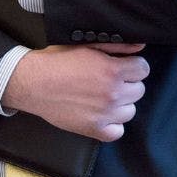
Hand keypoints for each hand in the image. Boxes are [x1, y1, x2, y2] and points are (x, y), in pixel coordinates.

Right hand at [2, 44, 148, 139]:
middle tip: (108, 80)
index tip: (122, 67)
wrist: (33, 83)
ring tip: (102, 97)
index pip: (143, 69)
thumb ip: (116, 45)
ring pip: (130, 111)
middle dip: (127, 83)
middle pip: (139, 90)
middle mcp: (113, 93)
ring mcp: (105, 114)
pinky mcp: (95, 130)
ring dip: (120, 103)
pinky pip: (118, 131)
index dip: (132, 66)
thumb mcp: (86, 45)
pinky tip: (101, 114)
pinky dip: (112, 124)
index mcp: (112, 70)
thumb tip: (140, 47)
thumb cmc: (57, 61)